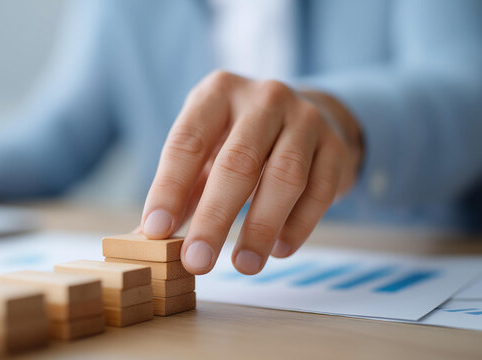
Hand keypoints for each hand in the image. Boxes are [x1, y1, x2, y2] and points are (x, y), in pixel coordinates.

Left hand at [140, 71, 362, 274]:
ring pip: (284, 177)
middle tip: (197, 262)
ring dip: (261, 228)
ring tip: (243, 265)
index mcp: (218, 93)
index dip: (169, 189)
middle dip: (214, 218)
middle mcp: (264, 98)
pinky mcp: (336, 146)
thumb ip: (181, 190)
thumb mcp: (207, 148)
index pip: (187, 142)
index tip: (156, 232)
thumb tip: (145, 239)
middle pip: (237, 162)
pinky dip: (298, 226)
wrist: (310, 114)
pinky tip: (279, 250)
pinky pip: (319, 192)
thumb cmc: (242, 137)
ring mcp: (305, 119)